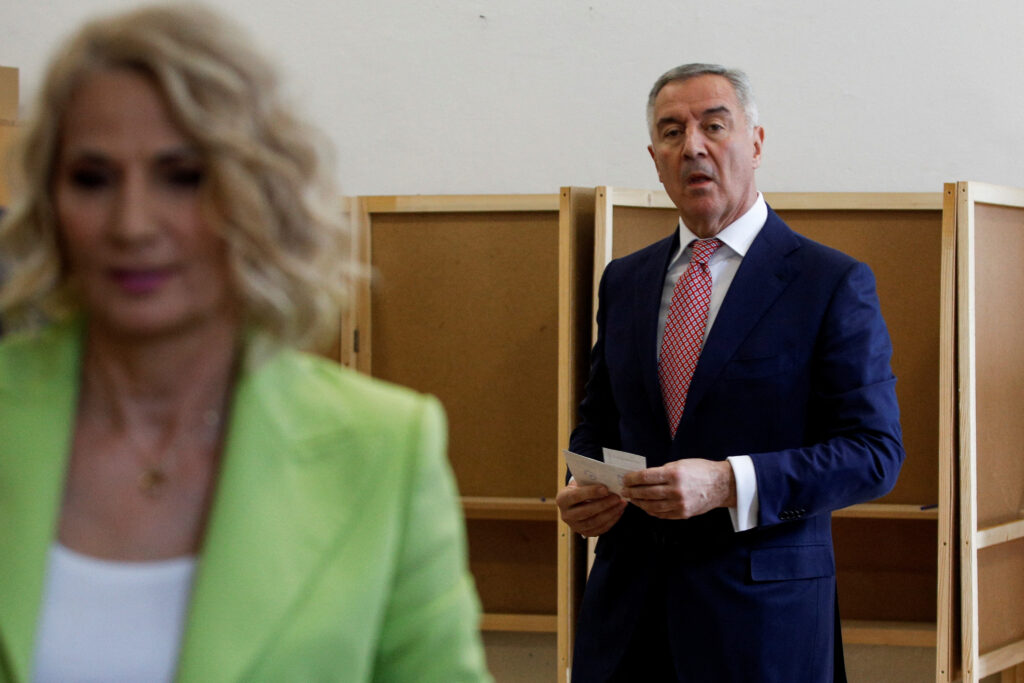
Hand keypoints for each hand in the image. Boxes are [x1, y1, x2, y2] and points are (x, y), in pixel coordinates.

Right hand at [556, 479, 626, 536]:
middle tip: (617, 497)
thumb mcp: (579, 483)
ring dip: (610, 513)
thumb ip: (589, 483)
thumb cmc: (579, 489)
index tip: (606, 489)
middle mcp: (566, 515)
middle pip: (586, 511)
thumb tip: (608, 482)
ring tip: (621, 504)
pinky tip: (619, 511)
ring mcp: (575, 526)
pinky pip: (600, 529)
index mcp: (562, 499)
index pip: (576, 496)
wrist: (574, 503)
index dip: (591, 492)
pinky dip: (612, 520)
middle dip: (604, 504)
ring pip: (594, 522)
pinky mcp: (585, 533)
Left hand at [621, 459, 735, 519]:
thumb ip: (662, 472)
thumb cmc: (700, 470)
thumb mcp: (680, 464)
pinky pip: (661, 514)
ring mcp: (679, 504)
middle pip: (646, 493)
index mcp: (674, 474)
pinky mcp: (683, 514)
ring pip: (651, 506)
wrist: (721, 485)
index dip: (631, 479)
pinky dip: (651, 511)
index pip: (645, 477)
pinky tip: (645, 506)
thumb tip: (643, 478)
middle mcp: (675, 490)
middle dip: (631, 492)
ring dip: (639, 503)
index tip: (625, 479)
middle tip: (624, 490)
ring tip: (632, 499)